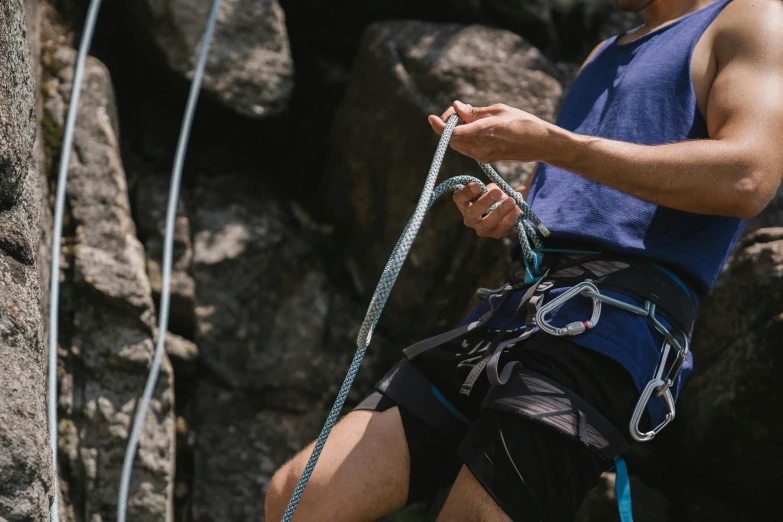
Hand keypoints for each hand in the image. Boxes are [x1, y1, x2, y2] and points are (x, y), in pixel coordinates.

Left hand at [427, 101, 552, 162]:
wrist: (541, 144)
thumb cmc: (524, 122)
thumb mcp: (499, 110)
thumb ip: (475, 111)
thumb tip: (456, 107)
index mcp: (485, 131)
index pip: (453, 133)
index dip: (440, 126)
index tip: (432, 117)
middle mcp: (482, 147)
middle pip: (452, 139)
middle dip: (448, 125)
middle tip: (455, 111)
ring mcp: (484, 155)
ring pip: (458, 145)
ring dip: (455, 132)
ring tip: (465, 116)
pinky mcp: (486, 159)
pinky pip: (467, 149)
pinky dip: (463, 138)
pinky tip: (471, 127)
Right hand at [452, 182, 524, 238]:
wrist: (509, 211)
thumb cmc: (496, 196)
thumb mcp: (492, 188)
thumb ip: (492, 189)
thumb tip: (497, 191)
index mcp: (465, 204)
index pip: (459, 198)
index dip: (466, 192)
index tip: (477, 185)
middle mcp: (470, 219)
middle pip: (472, 213)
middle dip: (484, 202)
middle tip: (497, 192)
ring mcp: (482, 229)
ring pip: (487, 224)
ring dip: (500, 212)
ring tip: (511, 201)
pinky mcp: (496, 234)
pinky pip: (503, 228)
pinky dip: (511, 218)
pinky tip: (517, 209)